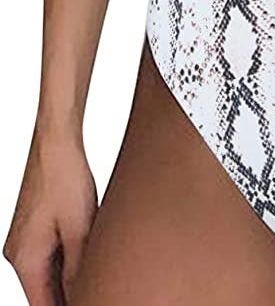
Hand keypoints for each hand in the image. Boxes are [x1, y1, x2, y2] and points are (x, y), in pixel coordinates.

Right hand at [4, 125, 96, 303]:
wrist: (56, 144)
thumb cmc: (65, 179)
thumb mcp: (80, 229)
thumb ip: (78, 269)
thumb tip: (83, 294)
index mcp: (25, 259)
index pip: (42, 305)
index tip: (89, 304)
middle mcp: (18, 253)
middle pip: (43, 290)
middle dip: (68, 295)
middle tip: (96, 292)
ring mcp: (24, 239)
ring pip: (46, 273)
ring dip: (68, 277)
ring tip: (95, 276)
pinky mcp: (32, 227)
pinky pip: (48, 255)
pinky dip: (65, 260)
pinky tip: (86, 257)